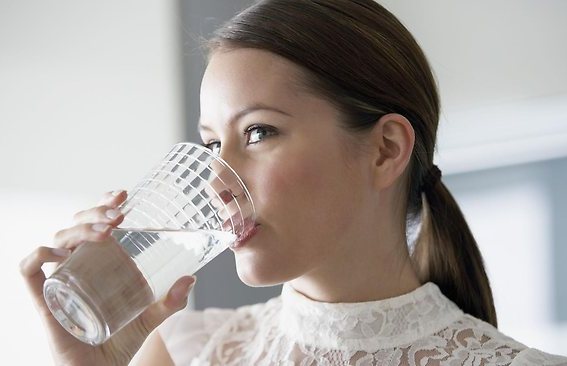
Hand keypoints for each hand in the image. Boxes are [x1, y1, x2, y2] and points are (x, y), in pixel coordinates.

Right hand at [20, 190, 195, 365]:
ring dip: (80, 228)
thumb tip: (191, 279)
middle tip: (119, 214)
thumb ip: (169, 301)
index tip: (123, 194)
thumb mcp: (149, 317)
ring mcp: (61, 279)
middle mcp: (77, 265)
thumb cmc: (119, 342)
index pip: (95, 222)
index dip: (103, 203)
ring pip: (58, 239)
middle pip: (76, 224)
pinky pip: (29, 269)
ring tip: (107, 230)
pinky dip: (41, 254)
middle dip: (95, 212)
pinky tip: (64, 253)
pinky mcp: (45, 298)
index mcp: (99, 262)